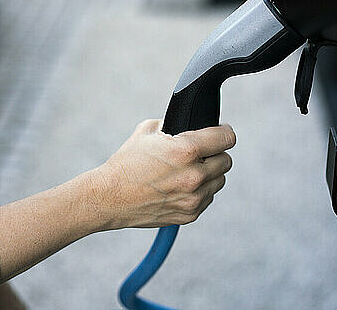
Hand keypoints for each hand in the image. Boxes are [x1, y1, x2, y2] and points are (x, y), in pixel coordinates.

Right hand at [90, 119, 235, 228]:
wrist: (109, 197)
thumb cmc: (126, 163)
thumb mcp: (147, 131)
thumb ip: (173, 124)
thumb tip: (188, 122)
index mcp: (186, 150)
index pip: (227, 138)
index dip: (223, 132)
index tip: (219, 132)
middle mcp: (194, 175)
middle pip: (226, 160)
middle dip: (215, 154)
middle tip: (200, 153)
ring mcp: (194, 198)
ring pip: (219, 181)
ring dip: (209, 174)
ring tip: (188, 171)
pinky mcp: (190, 214)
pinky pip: (208, 198)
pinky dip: (200, 191)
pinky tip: (181, 186)